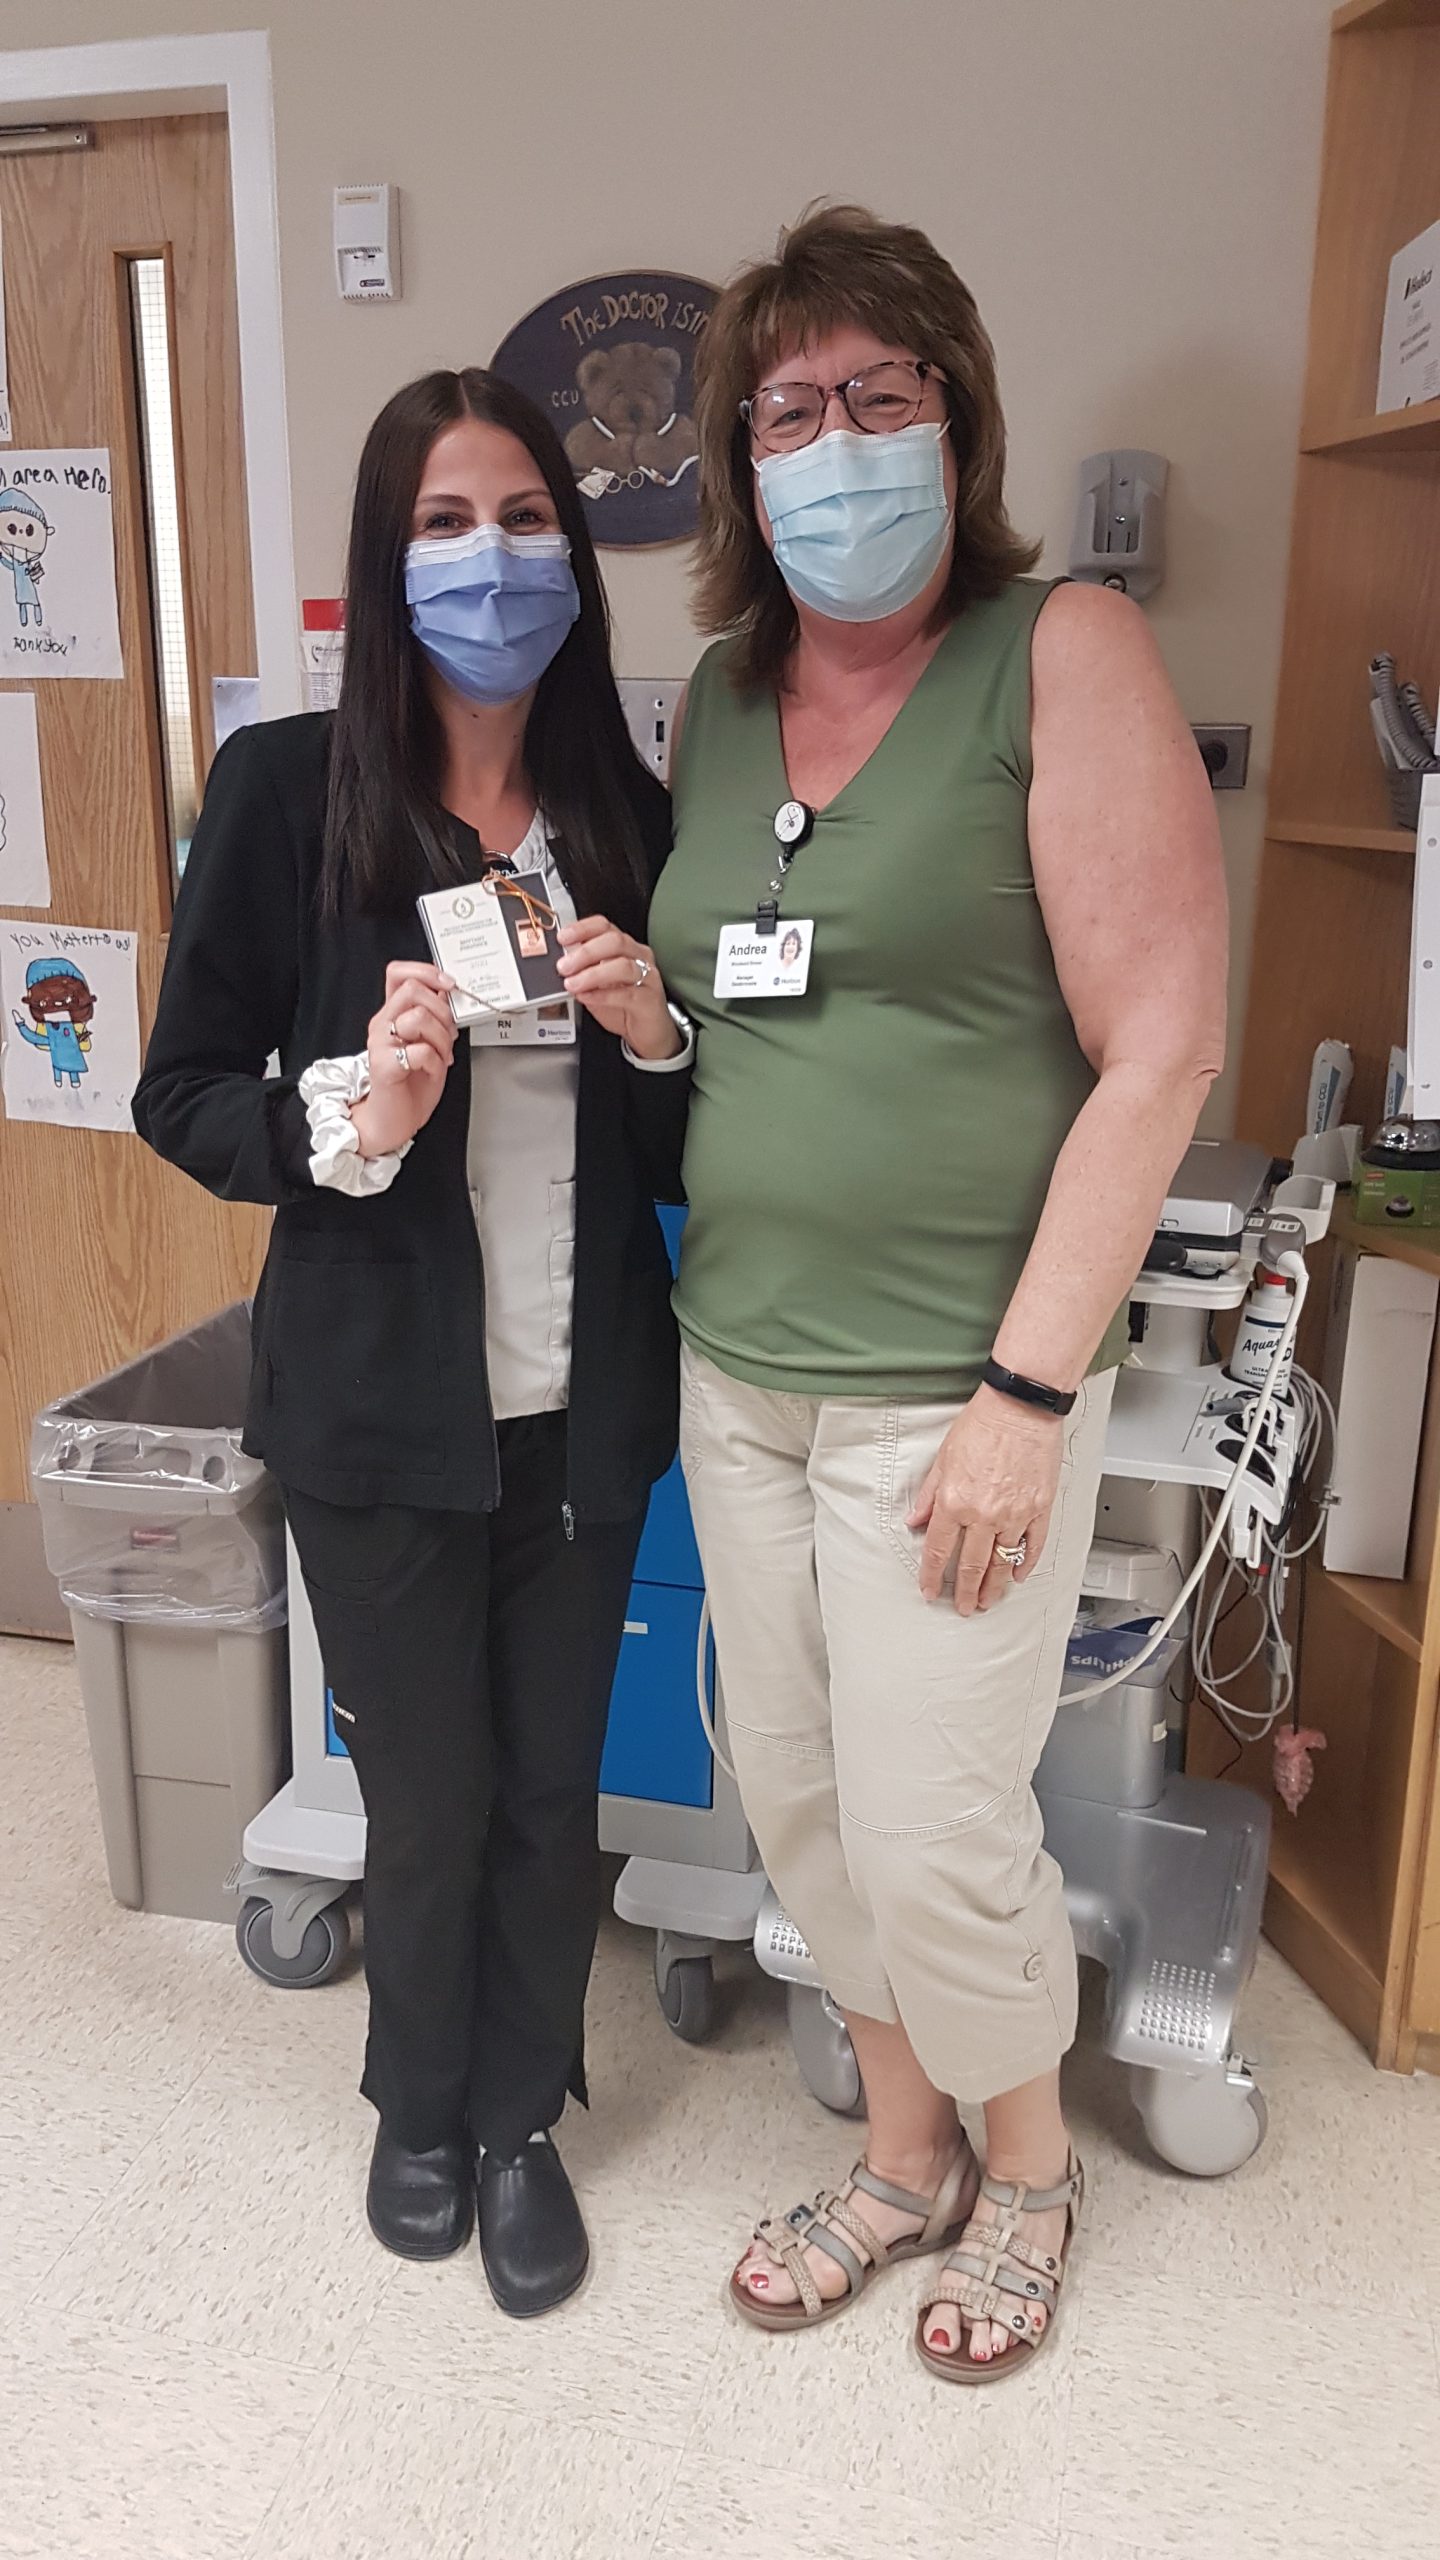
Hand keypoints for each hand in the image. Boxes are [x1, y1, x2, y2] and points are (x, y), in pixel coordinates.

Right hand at [352, 960, 458, 1158]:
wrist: (391, 1121)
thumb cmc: (410, 1086)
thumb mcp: (429, 1044)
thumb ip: (434, 1018)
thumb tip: (448, 995)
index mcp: (392, 1015)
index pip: (399, 973)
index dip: (426, 971)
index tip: (448, 985)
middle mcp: (382, 1025)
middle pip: (412, 990)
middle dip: (442, 1010)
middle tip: (448, 1033)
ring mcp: (380, 1044)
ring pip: (419, 1017)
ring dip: (441, 1038)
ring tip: (441, 1055)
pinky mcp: (384, 1065)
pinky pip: (420, 1051)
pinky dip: (435, 1061)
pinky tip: (432, 1070)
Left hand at [556, 915, 682, 1058]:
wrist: (648, 1033)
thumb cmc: (623, 1007)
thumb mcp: (596, 986)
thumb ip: (582, 972)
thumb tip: (562, 962)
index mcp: (625, 947)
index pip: (605, 926)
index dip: (583, 928)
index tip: (563, 937)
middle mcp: (639, 957)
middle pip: (615, 941)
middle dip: (585, 952)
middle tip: (564, 966)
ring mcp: (648, 977)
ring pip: (622, 966)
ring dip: (592, 974)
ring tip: (572, 984)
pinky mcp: (650, 999)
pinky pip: (626, 993)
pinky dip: (603, 995)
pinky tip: (587, 997)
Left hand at [907, 1384, 1065, 1614]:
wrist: (1020, 1407)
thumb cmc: (983, 1425)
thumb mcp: (943, 1460)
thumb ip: (929, 1496)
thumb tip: (916, 1520)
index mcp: (955, 1503)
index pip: (938, 1550)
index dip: (931, 1575)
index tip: (929, 1590)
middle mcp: (984, 1514)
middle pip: (971, 1565)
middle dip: (964, 1592)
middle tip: (963, 1607)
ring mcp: (1015, 1515)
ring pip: (1002, 1563)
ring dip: (993, 1586)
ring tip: (988, 1600)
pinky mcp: (1039, 1509)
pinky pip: (1032, 1546)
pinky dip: (1025, 1564)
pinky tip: (1019, 1575)